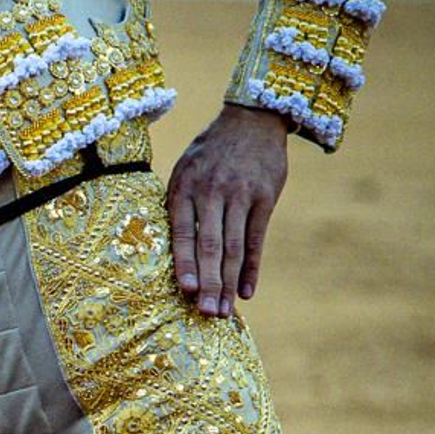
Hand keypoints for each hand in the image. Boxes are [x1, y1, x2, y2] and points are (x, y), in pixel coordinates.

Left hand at [166, 104, 288, 316]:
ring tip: (224, 312)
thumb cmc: (210, 152)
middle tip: (207, 315)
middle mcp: (213, 193)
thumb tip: (169, 250)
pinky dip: (251, 268)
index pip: (184, 233)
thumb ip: (178, 206)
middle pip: (211, 246)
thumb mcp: (185, 170)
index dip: (185, 263)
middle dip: (209, 283)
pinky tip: (246, 292)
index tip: (186, 291)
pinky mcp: (265, 198)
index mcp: (186, 187)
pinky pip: (257, 239)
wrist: (251, 119)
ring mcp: (242, 195)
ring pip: (234, 248)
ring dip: (229, 283)